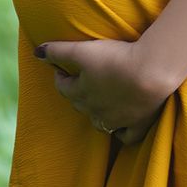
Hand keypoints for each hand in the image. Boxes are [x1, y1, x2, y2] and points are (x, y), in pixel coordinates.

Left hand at [34, 37, 172, 145]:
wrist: (150, 73)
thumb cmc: (115, 59)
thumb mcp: (83, 50)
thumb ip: (58, 50)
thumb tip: (36, 52)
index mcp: (81, 92)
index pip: (63, 87)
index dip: (60, 76)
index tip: (61, 68)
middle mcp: (96, 110)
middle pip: (80, 104)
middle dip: (76, 92)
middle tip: (80, 79)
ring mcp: (117, 120)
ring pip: (100, 122)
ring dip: (96, 112)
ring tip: (99, 100)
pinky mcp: (138, 123)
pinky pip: (127, 136)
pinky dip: (122, 132)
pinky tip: (121, 126)